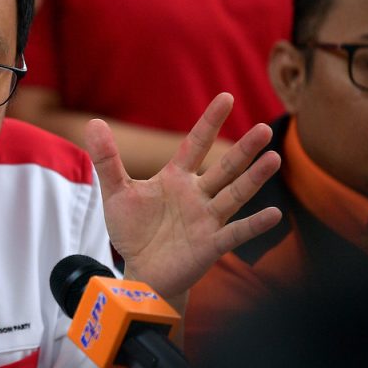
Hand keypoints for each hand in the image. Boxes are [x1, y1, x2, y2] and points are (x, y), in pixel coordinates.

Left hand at [86, 93, 281, 300]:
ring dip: (254, 179)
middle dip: (243, 149)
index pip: (196, 144)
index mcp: (176, 178)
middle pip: (224, 167)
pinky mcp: (211, 244)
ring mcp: (207, 219)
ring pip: (234, 195)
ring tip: (274, 158)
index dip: (209, 122)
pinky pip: (236, 233)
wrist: (141, 271)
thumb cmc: (134, 231)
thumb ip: (107, 160)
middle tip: (264, 129)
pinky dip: (254, 225)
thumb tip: (93, 123)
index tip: (226, 97)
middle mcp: (197, 195)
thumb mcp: (116, 192)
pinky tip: (275, 214)